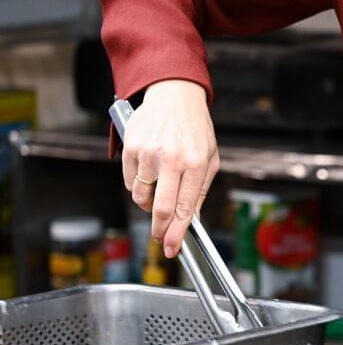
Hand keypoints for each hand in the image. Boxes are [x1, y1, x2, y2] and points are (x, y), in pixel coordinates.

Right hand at [121, 79, 218, 257]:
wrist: (175, 95)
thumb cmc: (195, 128)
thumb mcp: (210, 157)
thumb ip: (200, 189)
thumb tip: (192, 220)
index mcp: (196, 162)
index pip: (184, 208)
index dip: (177, 233)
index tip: (173, 249)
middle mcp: (172, 159)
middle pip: (160, 208)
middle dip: (160, 230)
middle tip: (161, 238)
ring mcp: (149, 153)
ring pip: (141, 198)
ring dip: (149, 204)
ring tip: (160, 190)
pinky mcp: (130, 148)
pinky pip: (130, 182)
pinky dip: (138, 187)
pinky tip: (149, 174)